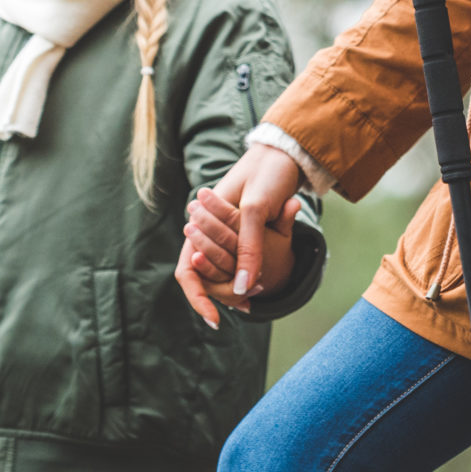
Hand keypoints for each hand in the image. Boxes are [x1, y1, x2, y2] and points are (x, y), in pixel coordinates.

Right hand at [175, 146, 305, 325]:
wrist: (283, 152)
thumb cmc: (267, 175)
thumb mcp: (258, 209)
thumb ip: (249, 247)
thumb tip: (245, 288)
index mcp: (201, 225)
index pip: (187, 273)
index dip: (199, 299)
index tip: (215, 319)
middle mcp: (207, 231)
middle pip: (204, 278)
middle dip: (222, 297)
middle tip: (247, 308)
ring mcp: (223, 232)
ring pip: (221, 273)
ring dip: (235, 289)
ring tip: (253, 303)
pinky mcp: (241, 232)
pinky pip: (237, 263)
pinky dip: (246, 276)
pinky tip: (259, 287)